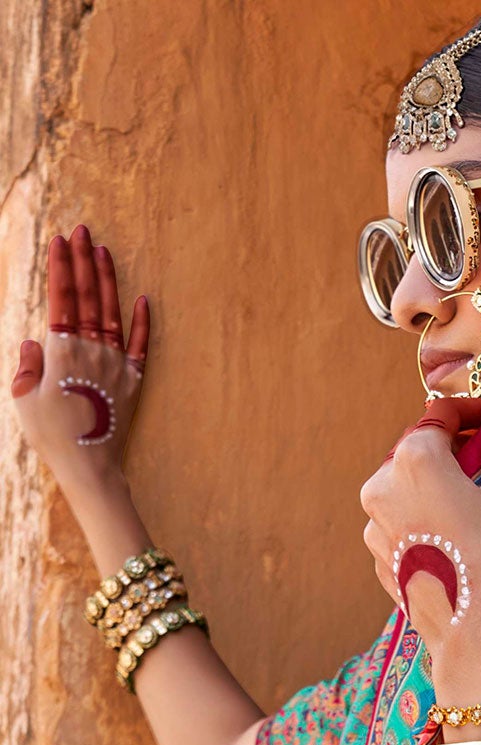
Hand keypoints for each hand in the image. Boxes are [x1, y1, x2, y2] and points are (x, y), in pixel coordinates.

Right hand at [10, 223, 149, 498]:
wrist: (89, 465)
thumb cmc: (52, 435)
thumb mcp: (24, 398)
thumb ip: (29, 365)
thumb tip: (37, 342)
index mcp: (62, 350)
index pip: (62, 298)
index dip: (61, 267)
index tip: (60, 241)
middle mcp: (92, 350)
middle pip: (88, 297)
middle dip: (83, 260)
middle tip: (82, 230)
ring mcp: (116, 364)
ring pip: (112, 312)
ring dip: (108, 280)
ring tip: (103, 251)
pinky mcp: (133, 382)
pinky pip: (141, 346)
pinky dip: (143, 322)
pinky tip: (144, 300)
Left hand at [360, 387, 480, 708]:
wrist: (476, 636)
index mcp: (415, 458)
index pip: (442, 414)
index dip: (473, 411)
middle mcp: (381, 485)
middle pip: (419, 449)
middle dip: (453, 449)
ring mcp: (373, 523)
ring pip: (407, 486)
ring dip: (437, 485)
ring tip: (474, 508)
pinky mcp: (376, 554)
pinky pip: (401, 520)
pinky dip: (424, 518)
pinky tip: (455, 540)